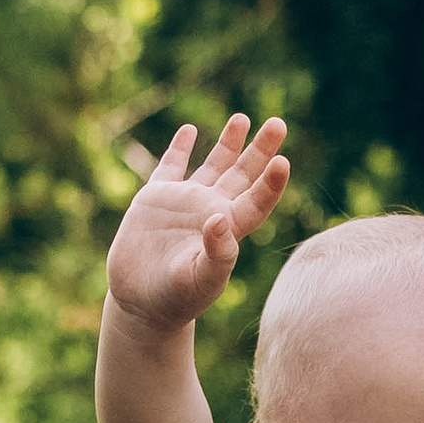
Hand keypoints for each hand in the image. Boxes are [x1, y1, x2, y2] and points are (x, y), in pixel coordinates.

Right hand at [104, 113, 290, 331]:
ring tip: (242, 119)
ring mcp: (184, 202)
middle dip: (260, 149)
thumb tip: (220, 219)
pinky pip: (170, 167)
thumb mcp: (200, 281)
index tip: (283, 162)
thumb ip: (216, 254)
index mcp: (228, 230)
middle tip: (278, 123)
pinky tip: (190, 130)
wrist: (140, 304)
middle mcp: (211, 210)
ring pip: (213, 166)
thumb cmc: (176, 300)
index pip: (256, 201)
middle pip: (243, 175)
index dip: (271, 183)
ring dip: (228, 143)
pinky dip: (179, 148)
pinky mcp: (155, 199)